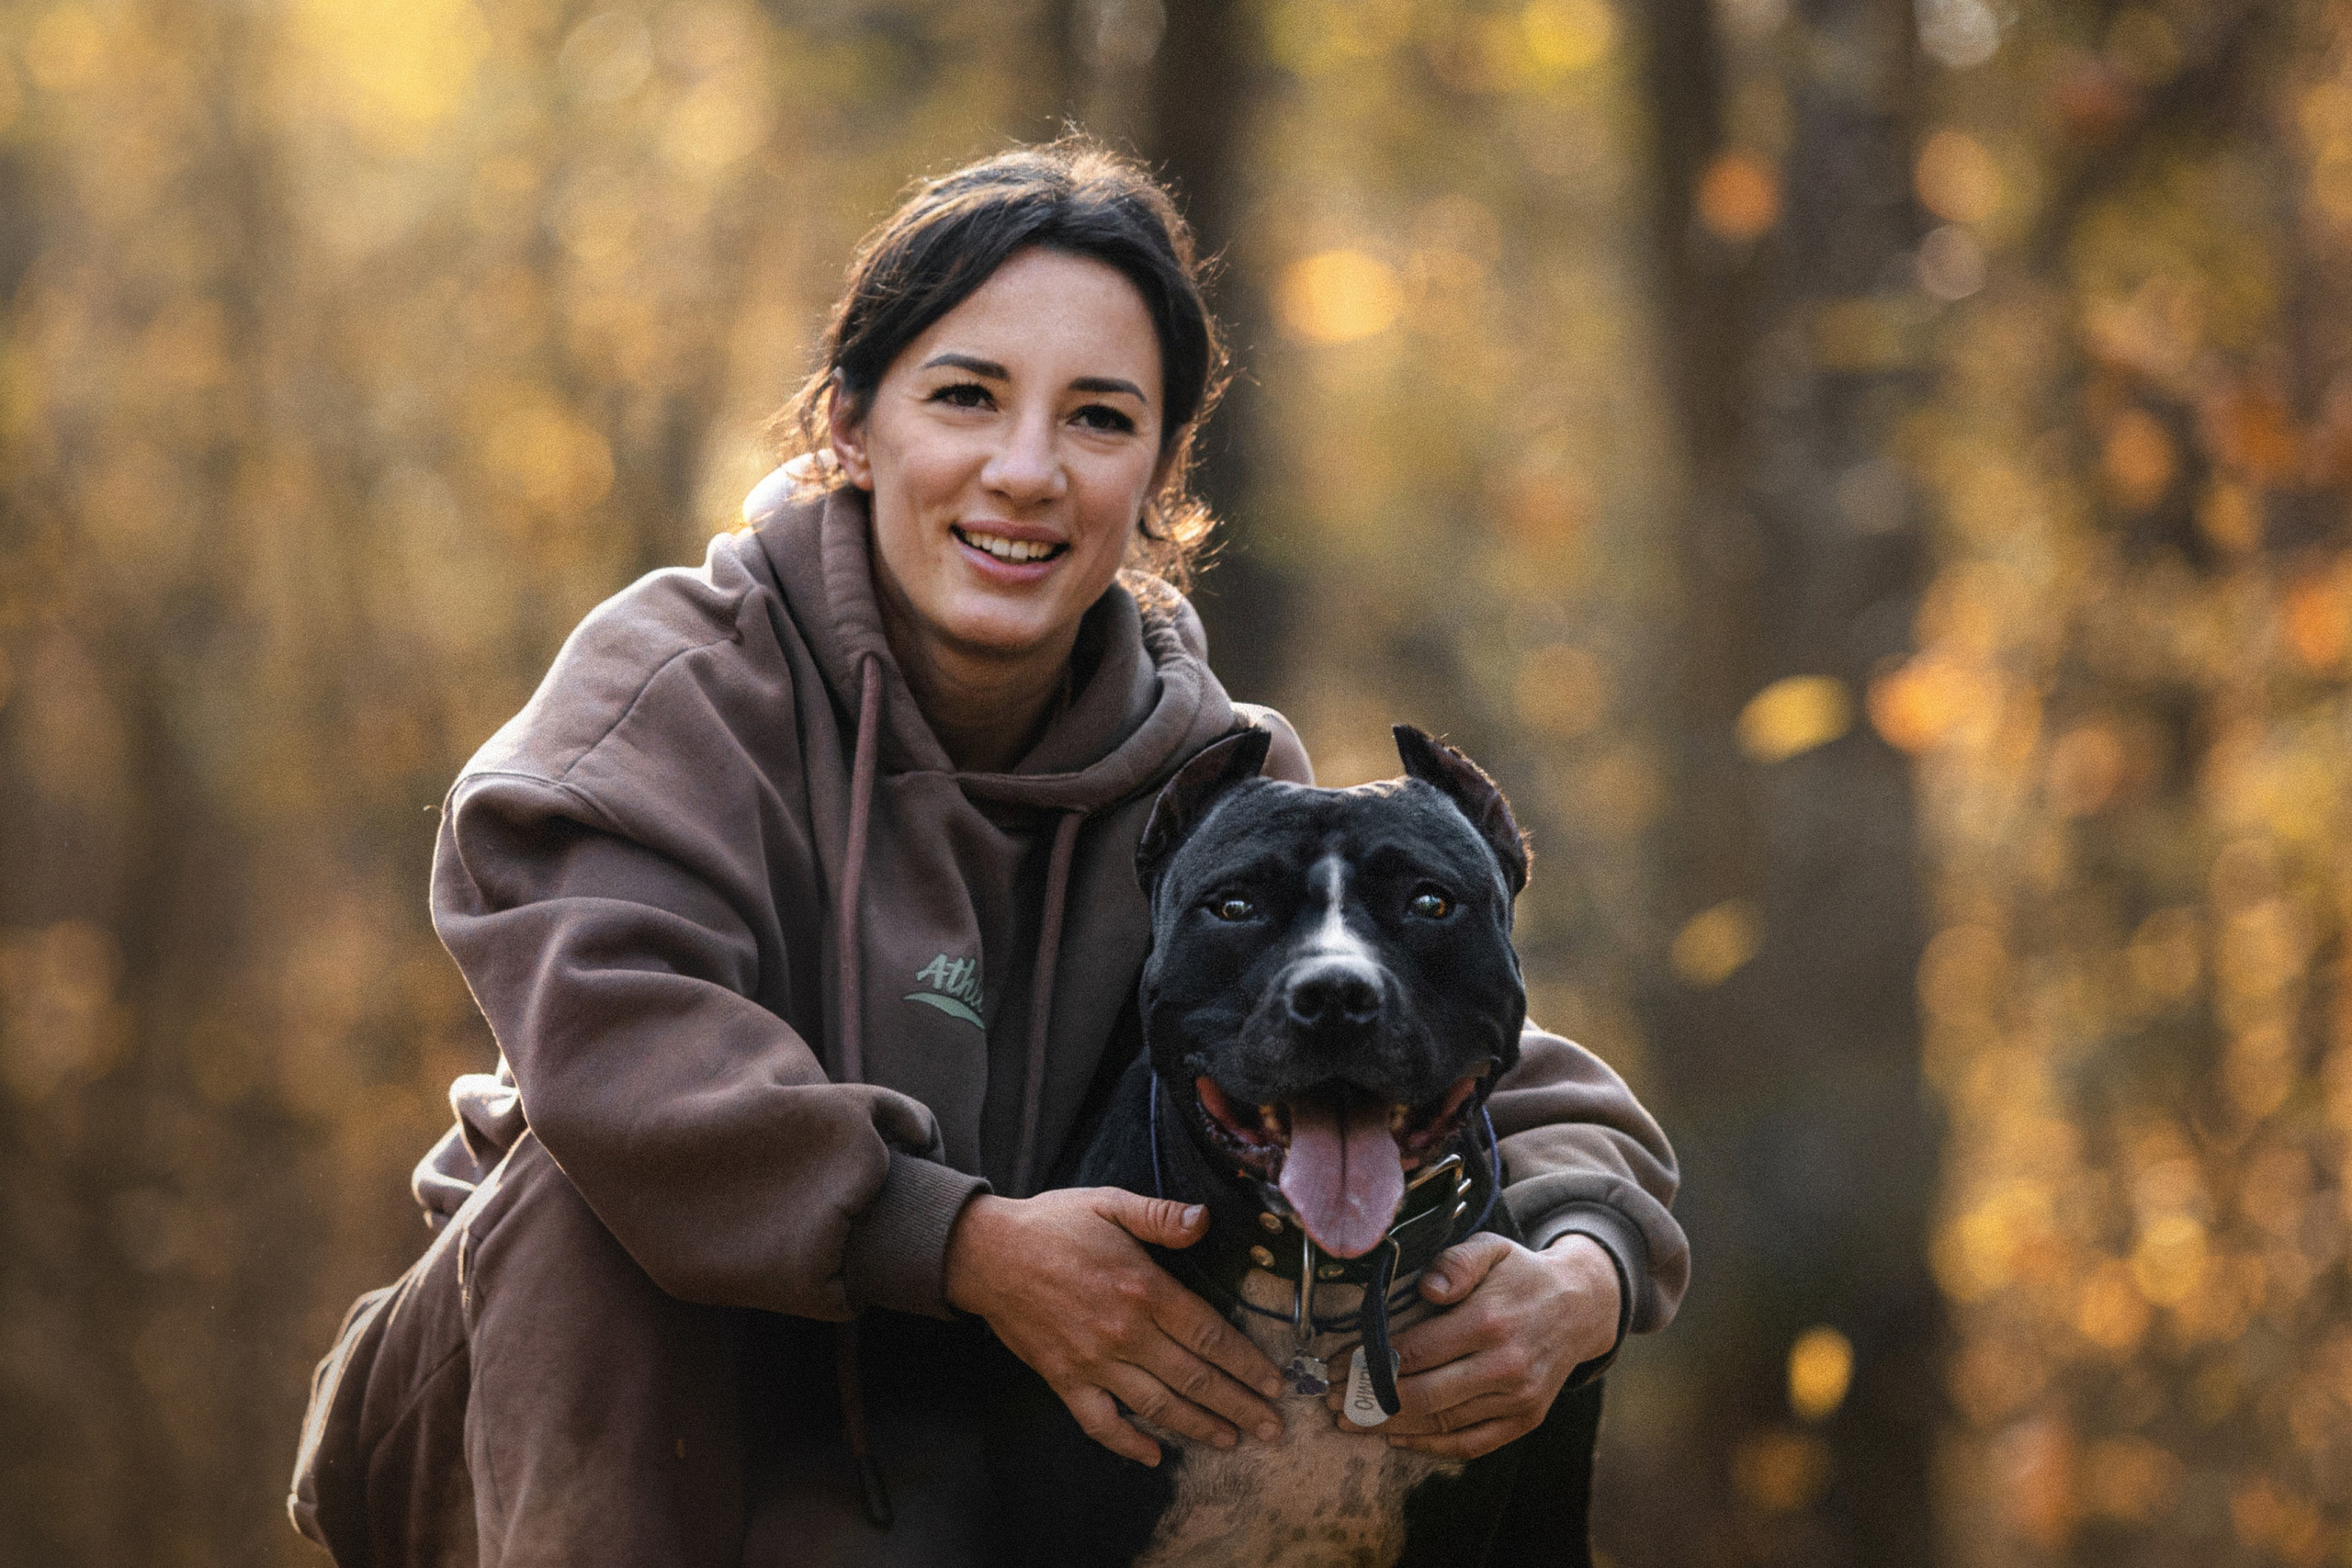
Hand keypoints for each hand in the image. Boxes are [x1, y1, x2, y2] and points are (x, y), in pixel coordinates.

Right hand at [944, 1189, 1286, 1465]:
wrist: (986, 1254)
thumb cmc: (1052, 1226)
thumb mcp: (1109, 1203)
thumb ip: (1160, 1216)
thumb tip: (1204, 1221)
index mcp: (1143, 1289)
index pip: (1210, 1335)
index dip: (1247, 1363)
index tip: (1275, 1383)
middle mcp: (1124, 1332)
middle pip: (1194, 1378)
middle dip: (1239, 1405)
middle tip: (1272, 1428)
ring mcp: (1093, 1361)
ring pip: (1157, 1406)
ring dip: (1199, 1427)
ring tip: (1231, 1441)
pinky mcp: (1064, 1379)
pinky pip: (1100, 1422)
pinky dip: (1128, 1444)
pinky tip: (1154, 1456)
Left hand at [1332, 1233, 1618, 1458]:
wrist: (1581, 1307)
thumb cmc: (1520, 1275)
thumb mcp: (1491, 1248)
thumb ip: (1456, 1261)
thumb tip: (1428, 1288)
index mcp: (1488, 1320)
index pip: (1413, 1352)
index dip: (1367, 1363)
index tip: (1334, 1365)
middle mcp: (1506, 1365)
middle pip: (1422, 1395)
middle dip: (1369, 1402)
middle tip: (1335, 1401)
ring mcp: (1518, 1398)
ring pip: (1442, 1424)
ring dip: (1391, 1428)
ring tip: (1354, 1423)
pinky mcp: (1526, 1419)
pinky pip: (1472, 1444)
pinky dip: (1431, 1448)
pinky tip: (1399, 1439)